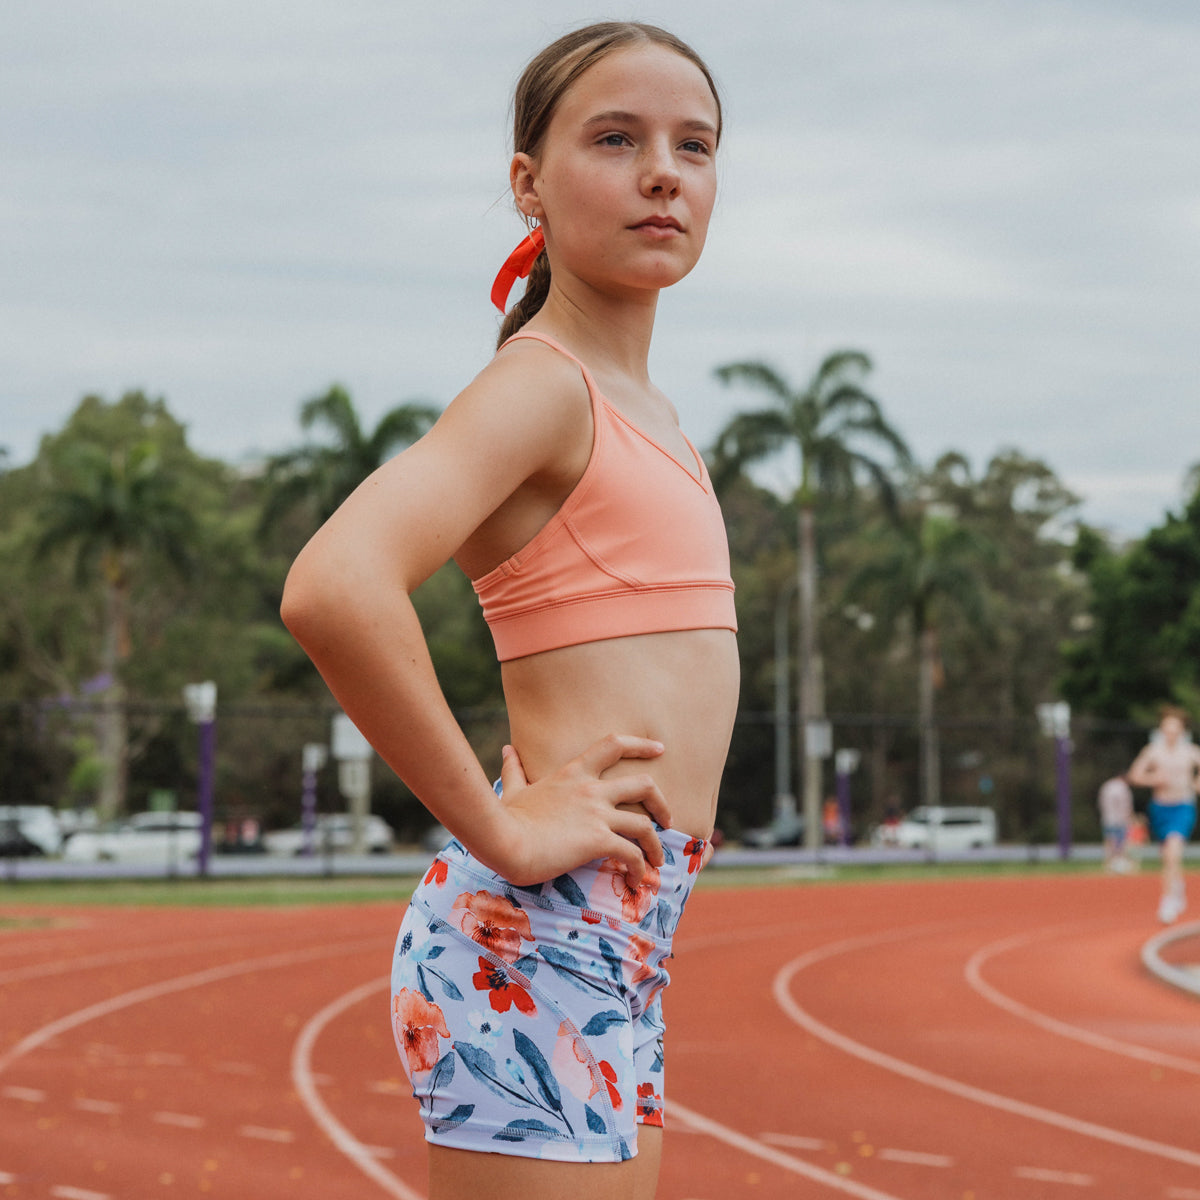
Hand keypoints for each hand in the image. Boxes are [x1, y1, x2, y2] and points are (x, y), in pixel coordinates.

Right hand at [482, 734, 671, 887]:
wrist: (502, 840)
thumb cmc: (503, 818)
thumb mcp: (512, 789)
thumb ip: (514, 769)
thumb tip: (507, 749)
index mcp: (573, 773)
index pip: (614, 745)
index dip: (641, 744)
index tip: (659, 748)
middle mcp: (591, 790)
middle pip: (645, 784)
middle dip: (662, 803)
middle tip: (667, 819)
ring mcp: (597, 814)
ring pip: (645, 825)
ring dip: (656, 844)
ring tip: (656, 861)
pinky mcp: (597, 841)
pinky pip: (632, 855)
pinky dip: (640, 869)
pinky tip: (636, 881)